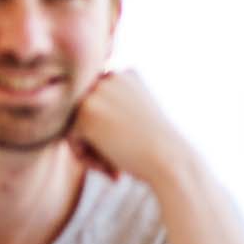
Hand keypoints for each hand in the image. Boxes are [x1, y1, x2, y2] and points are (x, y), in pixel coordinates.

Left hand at [67, 70, 187, 185]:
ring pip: (73, 123)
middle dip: (94, 138)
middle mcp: (110, 77)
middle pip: (82, 111)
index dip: (105, 128)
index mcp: (126, 74)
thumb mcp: (138, 118)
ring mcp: (96, 93)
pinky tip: (111, 169)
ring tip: (113, 168)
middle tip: (116, 163)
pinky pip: (70, 137)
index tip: (124, 147)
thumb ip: (112, 110)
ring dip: (89, 148)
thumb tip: (75, 115)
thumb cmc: (159, 148)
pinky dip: (84, 157)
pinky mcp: (85, 112)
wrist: (172, 161)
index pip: (96, 101)